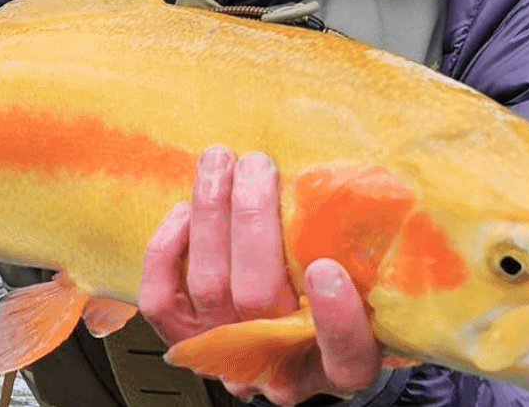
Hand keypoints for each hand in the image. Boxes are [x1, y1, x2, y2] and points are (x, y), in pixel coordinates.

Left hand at [138, 147, 381, 405]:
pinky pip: (160, 300)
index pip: (347, 356)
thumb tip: (347, 190)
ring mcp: (227, 357)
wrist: (287, 341)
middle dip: (253, 222)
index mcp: (342, 365)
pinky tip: (185, 210)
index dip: (337, 320)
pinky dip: (166, 248)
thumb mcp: (368, 290)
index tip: (326, 268)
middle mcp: (281, 367)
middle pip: (258, 300)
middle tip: (257, 164)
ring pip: (208, 287)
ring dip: (211, 213)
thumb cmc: (331, 302)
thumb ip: (364, 261)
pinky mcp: (184, 341)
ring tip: (219, 162)